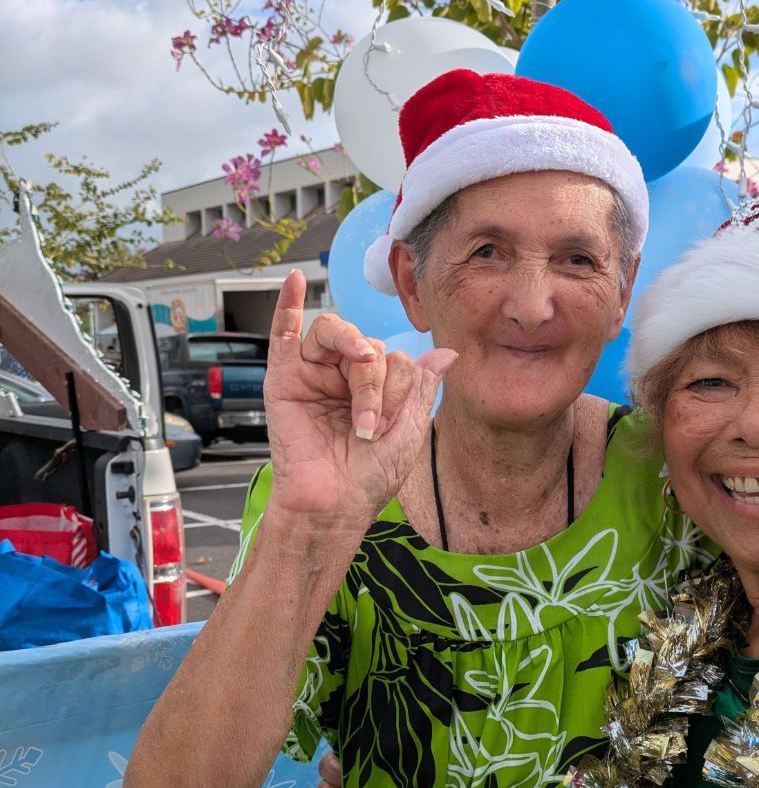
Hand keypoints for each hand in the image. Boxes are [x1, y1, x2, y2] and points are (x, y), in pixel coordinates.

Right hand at [263, 271, 455, 533]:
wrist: (333, 505)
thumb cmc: (369, 477)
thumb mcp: (409, 429)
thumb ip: (422, 387)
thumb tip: (447, 352)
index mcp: (376, 385)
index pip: (394, 358)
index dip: (398, 390)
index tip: (390, 428)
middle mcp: (345, 375)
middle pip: (369, 346)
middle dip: (377, 385)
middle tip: (371, 426)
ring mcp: (314, 373)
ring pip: (337, 336)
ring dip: (354, 367)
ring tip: (357, 408)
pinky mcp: (284, 378)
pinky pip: (283, 332)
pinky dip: (286, 303)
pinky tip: (294, 281)